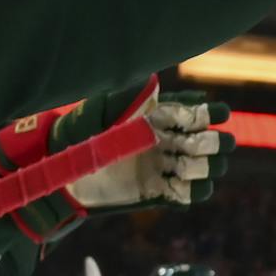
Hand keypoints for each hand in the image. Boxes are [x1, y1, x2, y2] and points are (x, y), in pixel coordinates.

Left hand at [0, 80, 233, 241]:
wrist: (61, 172)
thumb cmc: (77, 134)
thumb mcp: (99, 110)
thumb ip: (126, 96)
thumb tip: (154, 81)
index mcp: (159, 118)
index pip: (198, 113)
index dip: (211, 113)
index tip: (213, 114)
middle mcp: (168, 142)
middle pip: (212, 142)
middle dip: (212, 143)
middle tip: (190, 145)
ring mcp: (165, 168)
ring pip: (208, 168)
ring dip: (205, 167)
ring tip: (182, 166)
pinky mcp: (158, 193)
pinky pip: (191, 194)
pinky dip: (195, 190)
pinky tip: (181, 185)